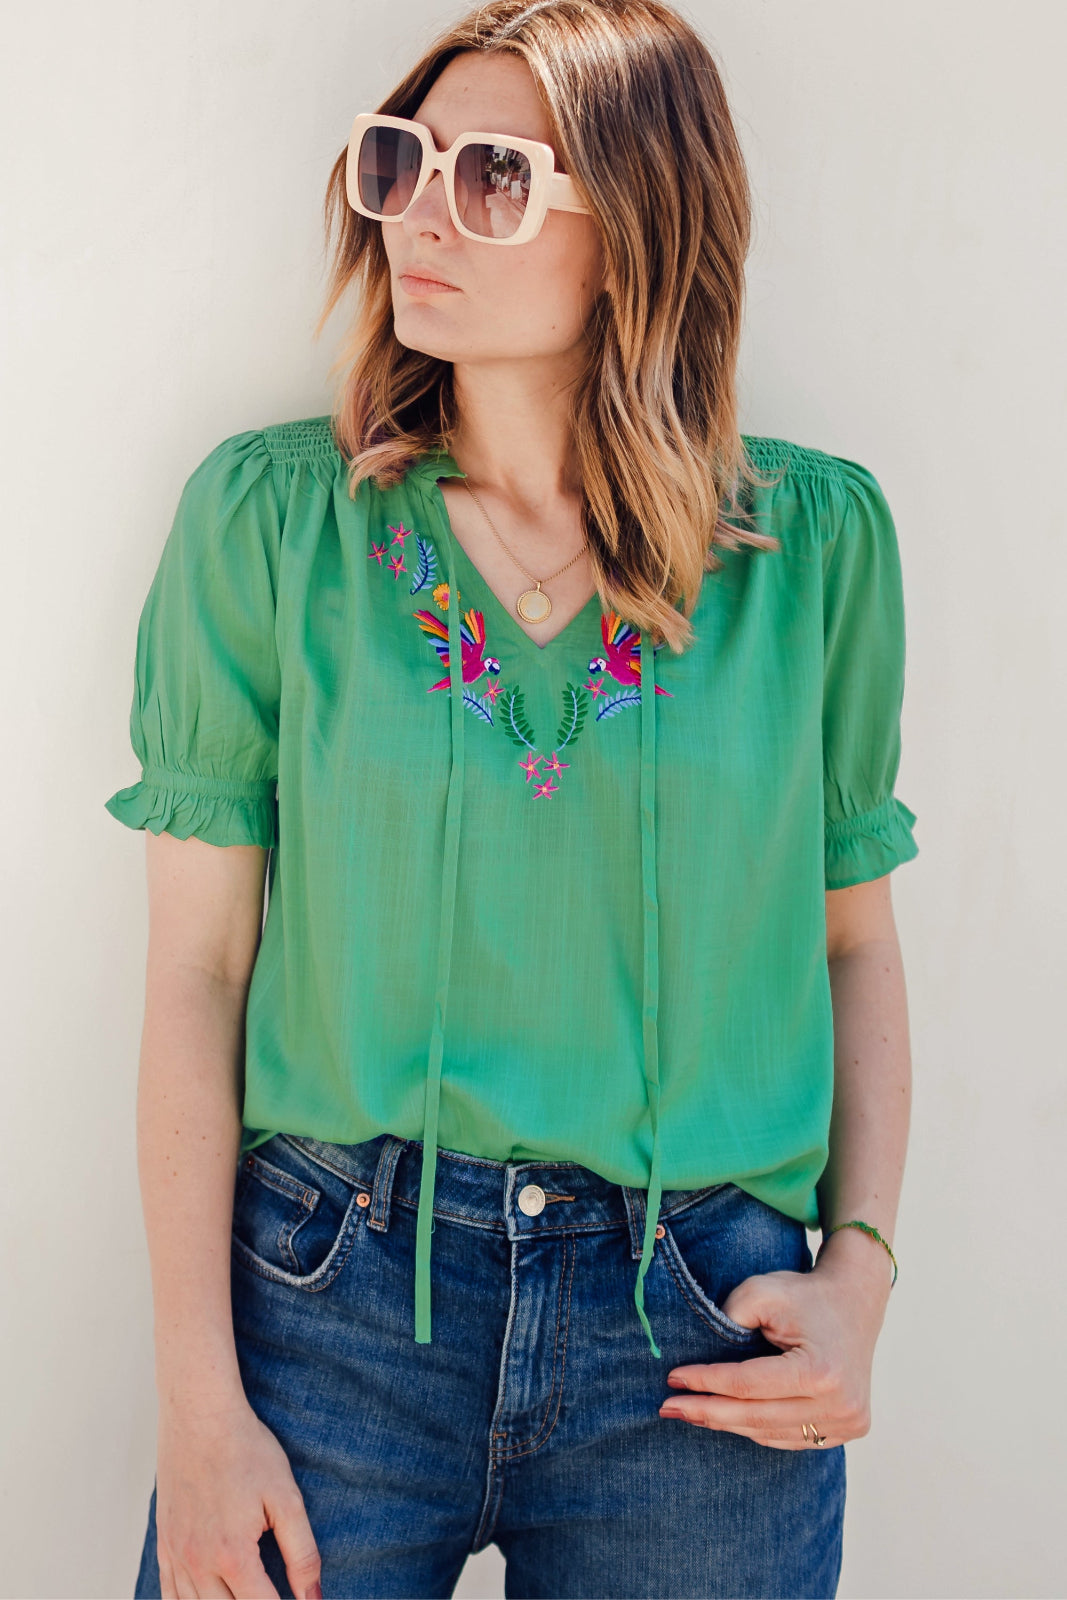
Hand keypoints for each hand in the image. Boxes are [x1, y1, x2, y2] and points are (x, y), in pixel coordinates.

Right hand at [155, 1394, 321, 1597]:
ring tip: (246, 1593)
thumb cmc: (246, 1450)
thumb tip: (313, 1597)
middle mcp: (197, 1563)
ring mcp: (175, 1555)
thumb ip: (302, 1553)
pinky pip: (169, 1594)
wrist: (200, 1416)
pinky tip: (207, 1597)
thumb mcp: (286, 1498)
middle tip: (271, 1592)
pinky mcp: (163, 1543)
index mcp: (232, 1555)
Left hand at [657, 1227, 893, 1449]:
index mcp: (822, 1372)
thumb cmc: (804, 1294)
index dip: (706, 1383)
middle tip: (668, 1408)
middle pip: (756, 1416)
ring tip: (690, 1414)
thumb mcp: (763, 1291)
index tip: (672, 1380)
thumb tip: (699, 1366)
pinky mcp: (848, 1430)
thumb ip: (730, 1318)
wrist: (856, 1300)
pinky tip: (728, 1418)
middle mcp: (841, 1405)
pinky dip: (756, 1429)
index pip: (747, 1385)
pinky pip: (790, 1437)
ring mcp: (848, 1422)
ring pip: (770, 1433)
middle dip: (707, 1412)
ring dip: (728, 1424)